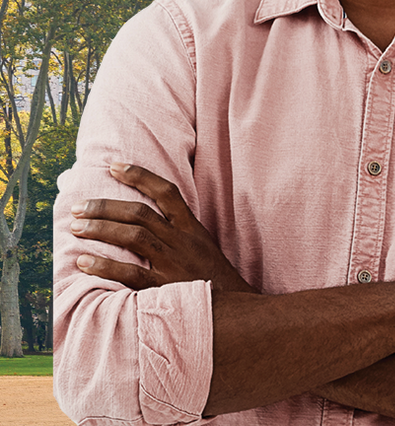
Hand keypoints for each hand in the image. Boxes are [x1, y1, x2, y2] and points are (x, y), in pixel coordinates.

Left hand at [70, 162, 253, 293]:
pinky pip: (131, 274)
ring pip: (134, 237)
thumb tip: (145, 224)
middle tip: (79, 207)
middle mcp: (182, 241)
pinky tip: (84, 262)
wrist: (238, 308)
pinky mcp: (165, 288)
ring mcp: (174, 263)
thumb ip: (178, 235)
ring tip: (76, 227)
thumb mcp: (202, 249)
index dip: (140, 176)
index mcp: (192, 229)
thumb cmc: (215, 280)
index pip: (167, 193)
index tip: (114, 166)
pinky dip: (105, 266)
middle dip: (106, 207)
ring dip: (101, 229)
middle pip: (140, 213)